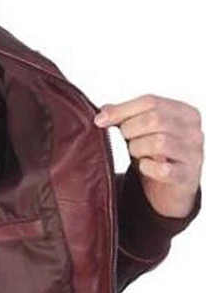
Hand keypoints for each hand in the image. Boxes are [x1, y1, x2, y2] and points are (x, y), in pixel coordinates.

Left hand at [94, 94, 202, 218]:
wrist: (171, 190)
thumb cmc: (157, 157)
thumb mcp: (141, 134)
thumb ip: (125, 118)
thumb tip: (103, 110)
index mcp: (184, 112)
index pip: (151, 101)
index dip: (122, 110)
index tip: (100, 120)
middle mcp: (193, 130)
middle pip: (155, 119)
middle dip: (130, 130)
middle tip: (125, 140)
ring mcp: (192, 153)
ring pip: (159, 142)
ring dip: (138, 149)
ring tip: (136, 153)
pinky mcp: (186, 176)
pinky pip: (163, 169)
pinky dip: (147, 168)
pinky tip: (144, 167)